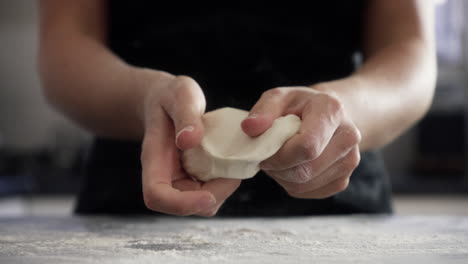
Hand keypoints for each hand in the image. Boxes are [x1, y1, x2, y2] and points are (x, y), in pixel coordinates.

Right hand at [140, 74, 239, 215]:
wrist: (167, 100)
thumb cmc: (171, 96)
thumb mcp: (180, 95)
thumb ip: (185, 114)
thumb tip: (190, 140)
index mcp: (154, 160)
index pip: (157, 195)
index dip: (181, 204)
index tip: (208, 196)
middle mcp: (164, 176)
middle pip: (183, 206)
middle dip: (213, 196)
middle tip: (235, 172)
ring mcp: (179, 180)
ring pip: (200, 204)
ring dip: (221, 191)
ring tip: (235, 165)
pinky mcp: (194, 179)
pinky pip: (210, 192)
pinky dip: (224, 184)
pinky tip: (232, 164)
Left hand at [241, 86, 360, 198]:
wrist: (327, 115)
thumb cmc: (300, 106)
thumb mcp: (279, 97)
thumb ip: (263, 110)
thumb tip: (249, 128)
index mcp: (332, 111)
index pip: (307, 146)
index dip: (279, 155)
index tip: (265, 150)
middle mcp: (348, 137)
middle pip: (305, 170)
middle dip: (278, 167)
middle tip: (268, 155)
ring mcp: (349, 161)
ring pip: (305, 184)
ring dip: (283, 177)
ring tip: (280, 158)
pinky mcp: (342, 180)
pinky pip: (309, 192)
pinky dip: (293, 184)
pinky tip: (291, 167)